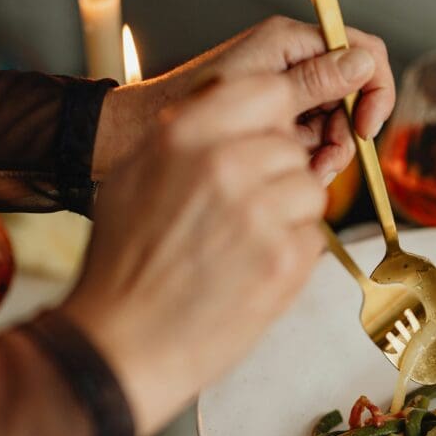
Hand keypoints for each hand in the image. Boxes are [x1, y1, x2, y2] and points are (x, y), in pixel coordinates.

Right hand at [62, 53, 377, 435]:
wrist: (121, 344)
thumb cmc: (124, 265)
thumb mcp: (136, 175)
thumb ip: (191, 135)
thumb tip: (238, 114)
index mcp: (185, 134)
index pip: (270, 91)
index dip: (280, 113)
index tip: (277, 133)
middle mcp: (226, 164)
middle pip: (293, 147)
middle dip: (277, 176)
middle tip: (242, 213)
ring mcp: (261, 213)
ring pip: (310, 191)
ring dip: (289, 216)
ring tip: (242, 246)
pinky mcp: (286, 261)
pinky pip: (315, 238)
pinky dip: (292, 256)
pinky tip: (250, 272)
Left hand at [96, 16, 393, 184]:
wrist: (140, 138)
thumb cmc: (186, 106)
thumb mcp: (258, 92)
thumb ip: (314, 79)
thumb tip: (364, 63)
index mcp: (290, 43)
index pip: (362, 51)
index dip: (374, 88)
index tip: (364, 126)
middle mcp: (293, 67)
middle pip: (353, 97)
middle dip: (345, 134)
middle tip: (324, 164)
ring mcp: (288, 99)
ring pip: (336, 127)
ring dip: (327, 156)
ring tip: (304, 174)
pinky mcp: (278, 128)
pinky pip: (313, 146)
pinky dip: (309, 165)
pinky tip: (291, 177)